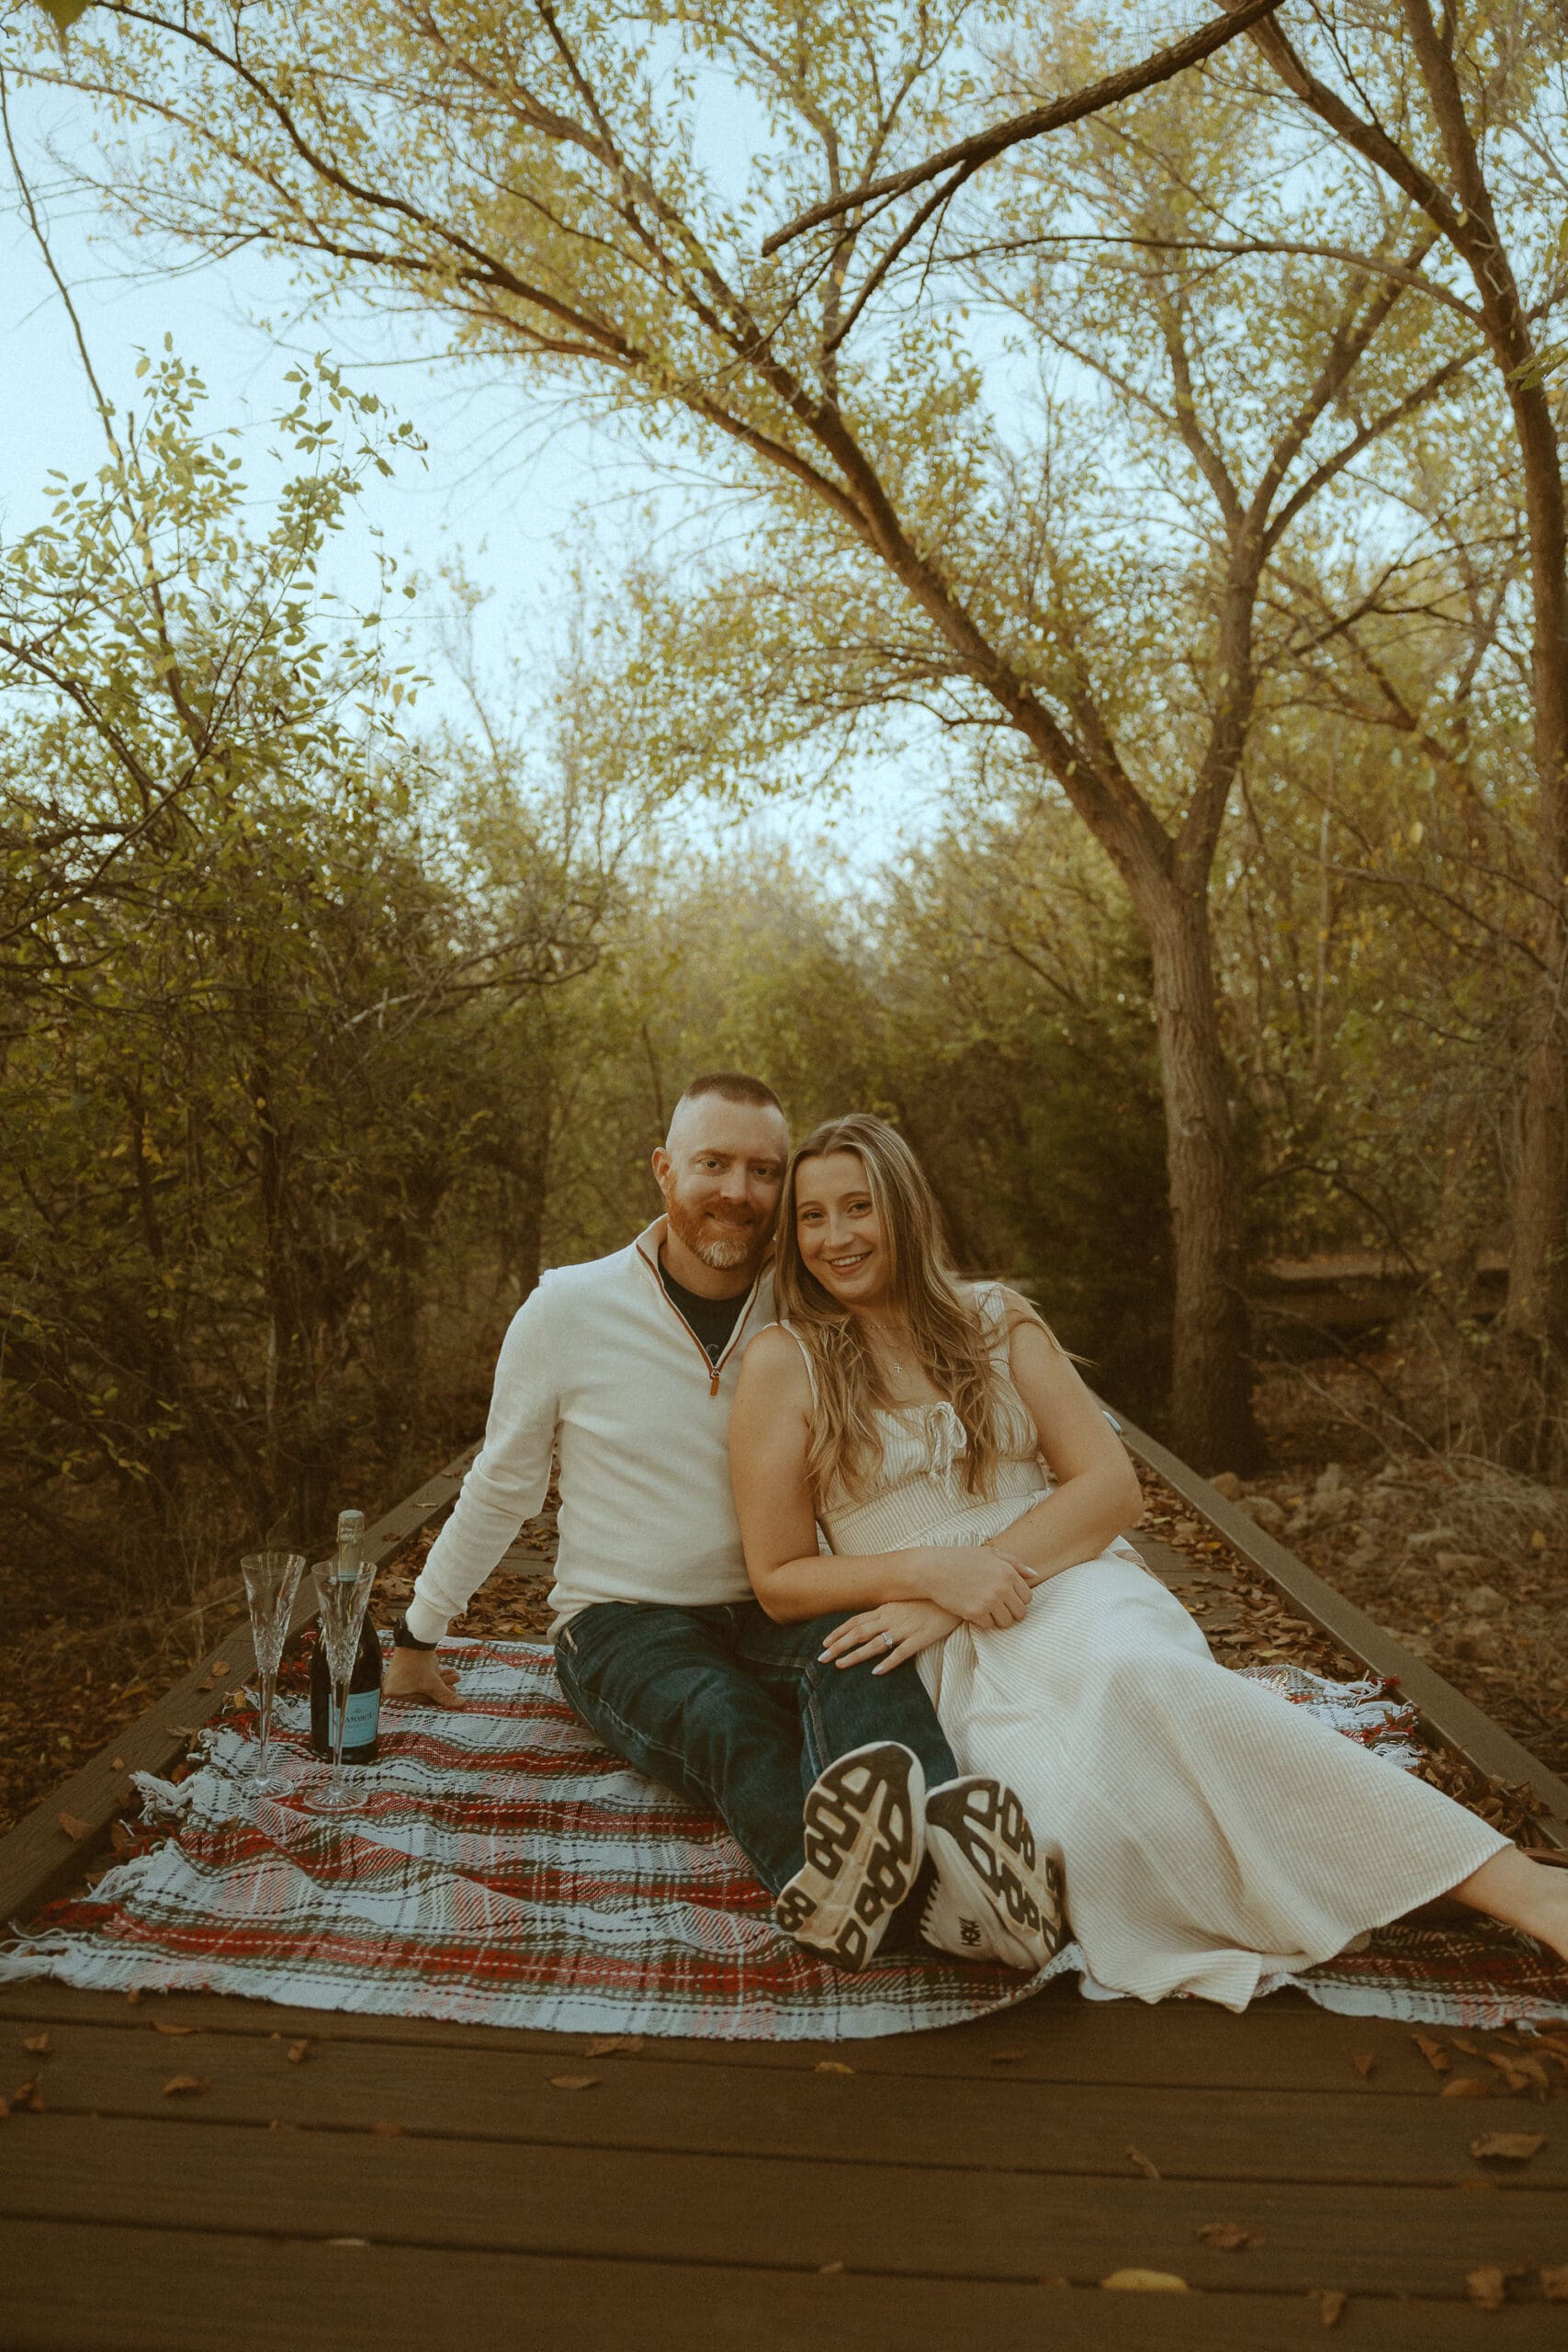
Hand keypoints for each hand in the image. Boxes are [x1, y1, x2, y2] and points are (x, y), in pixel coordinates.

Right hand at [383, 1645, 464, 1708]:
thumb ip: (446, 1696)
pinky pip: (422, 1675)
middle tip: (455, 1688)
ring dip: (441, 1681)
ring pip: (424, 1683)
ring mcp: (399, 1676)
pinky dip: (435, 1674)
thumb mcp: (434, 1683)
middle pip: (422, 1692)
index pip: (419, 1701)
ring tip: (456, 1676)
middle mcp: (393, 1686)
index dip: (437, 1700)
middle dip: (441, 1688)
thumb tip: (462, 1704)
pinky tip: (450, 1672)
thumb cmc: (419, 1662)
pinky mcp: (406, 1667)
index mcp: (392, 1693)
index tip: (451, 1697)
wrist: (415, 1636)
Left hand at [820, 1601, 960, 1673]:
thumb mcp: (903, 1602)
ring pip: (875, 1643)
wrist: (952, 1597)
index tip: (824, 1643)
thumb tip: (870, 1622)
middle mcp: (891, 1617)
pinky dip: (888, 1662)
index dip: (838, 1633)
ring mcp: (905, 1628)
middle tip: (822, 1659)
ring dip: (856, 1655)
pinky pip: (902, 1652)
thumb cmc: (927, 1601)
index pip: (856, 1621)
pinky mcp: (921, 1638)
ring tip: (840, 1666)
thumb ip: (886, 1611)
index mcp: (885, 1608)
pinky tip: (876, 1672)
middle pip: (859, 1633)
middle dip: (838, 1646)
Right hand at [922, 1545, 1035, 1629]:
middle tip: (996, 1607)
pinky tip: (973, 1611)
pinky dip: (983, 1622)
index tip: (1005, 1598)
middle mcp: (1002, 1587)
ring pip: (1006, 1622)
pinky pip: (989, 1626)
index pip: (1028, 1597)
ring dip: (998, 1619)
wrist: (932, 1569)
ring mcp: (989, 1601)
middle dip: (1010, 1612)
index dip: (1017, 1600)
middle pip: (1020, 1613)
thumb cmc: (961, 1559)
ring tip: (986, 1610)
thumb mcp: (989, 1554)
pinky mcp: (975, 1613)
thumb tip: (1036, 1575)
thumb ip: (1014, 1563)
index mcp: (1008, 1571)